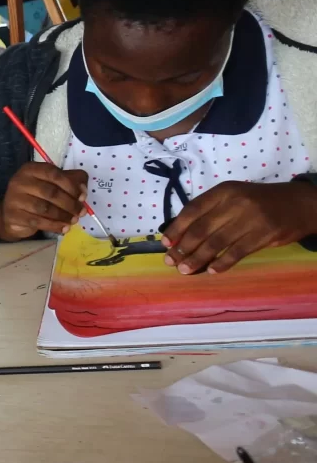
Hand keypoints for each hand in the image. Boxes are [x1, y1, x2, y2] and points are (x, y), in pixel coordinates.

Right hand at [0, 162, 86, 238]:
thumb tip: (83, 190)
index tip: (82, 197)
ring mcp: (14, 199)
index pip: (54, 174)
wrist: (13, 214)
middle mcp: (20, 181)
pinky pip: (37, 222)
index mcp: (30, 169)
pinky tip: (64, 229)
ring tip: (74, 220)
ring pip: (45, 208)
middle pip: (50, 192)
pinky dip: (54, 226)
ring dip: (63, 216)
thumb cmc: (36, 195)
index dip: (71, 186)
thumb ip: (71, 180)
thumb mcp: (53, 183)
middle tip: (81, 212)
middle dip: (69, 204)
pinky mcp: (13, 216)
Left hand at [162, 180, 316, 273]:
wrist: (298, 205)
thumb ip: (210, 211)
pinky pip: (236, 252)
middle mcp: (235, 203)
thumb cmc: (258, 203)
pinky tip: (211, 271)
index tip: (165, 243)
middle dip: (182, 248)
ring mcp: (250, 219)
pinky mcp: (264, 234)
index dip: (176, 228)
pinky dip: (221, 263)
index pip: (192, 210)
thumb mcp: (234, 197)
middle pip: (201, 229)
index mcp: (223, 191)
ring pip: (216, 243)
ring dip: (197, 259)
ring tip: (185, 270)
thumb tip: (180, 235)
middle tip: (171, 262)